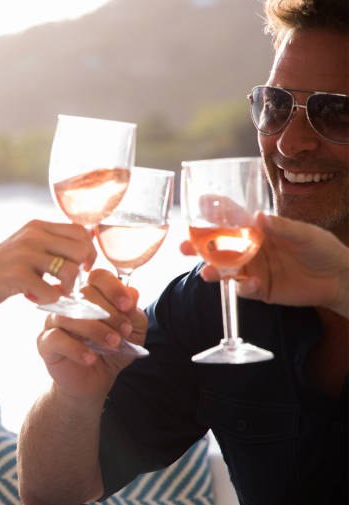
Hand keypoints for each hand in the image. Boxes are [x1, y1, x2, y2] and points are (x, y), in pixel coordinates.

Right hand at [0, 220, 95, 308]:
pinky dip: (49, 300)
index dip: (89, 252)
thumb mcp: (27, 247)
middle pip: (81, 250)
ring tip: (53, 293)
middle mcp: (32, 235)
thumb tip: (91, 235)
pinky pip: (52, 292)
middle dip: (82, 273)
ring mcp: (24, 254)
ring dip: (67, 289)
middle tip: (68, 284)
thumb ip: (53, 242)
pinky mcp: (17, 275)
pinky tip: (34, 297)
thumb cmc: (1, 269)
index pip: (81, 231)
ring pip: (70, 271)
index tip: (80, 267)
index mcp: (37, 226)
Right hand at [36, 269, 146, 399]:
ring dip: (96, 330)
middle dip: (110, 313)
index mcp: (90, 295)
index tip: (128, 306)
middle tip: (123, 331)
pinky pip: (56, 338)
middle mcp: (69, 303)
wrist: (94, 381)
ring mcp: (54, 321)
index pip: (97, 277)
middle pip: (84, 293)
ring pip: (69, 315)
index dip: (114, 288)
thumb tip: (132, 293)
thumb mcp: (132, 332)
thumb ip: (133, 313)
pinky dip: (77, 349)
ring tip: (113, 344)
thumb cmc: (110, 351)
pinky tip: (91, 358)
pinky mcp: (45, 342)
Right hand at [180, 213, 348, 316]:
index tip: (198, 204)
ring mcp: (252, 269)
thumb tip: (259, 217)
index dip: (214, 211)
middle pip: (216, 246)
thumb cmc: (322, 249)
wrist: (338, 279)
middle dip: (196, 247)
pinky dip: (243, 287)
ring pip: (223, 269)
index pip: (231, 218)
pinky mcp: (258, 289)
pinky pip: (243, 289)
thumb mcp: (305, 233)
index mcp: (258, 230)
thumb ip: (282, 227)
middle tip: (183, 247)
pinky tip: (250, 284)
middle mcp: (249, 249)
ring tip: (206, 272)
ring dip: (211, 270)